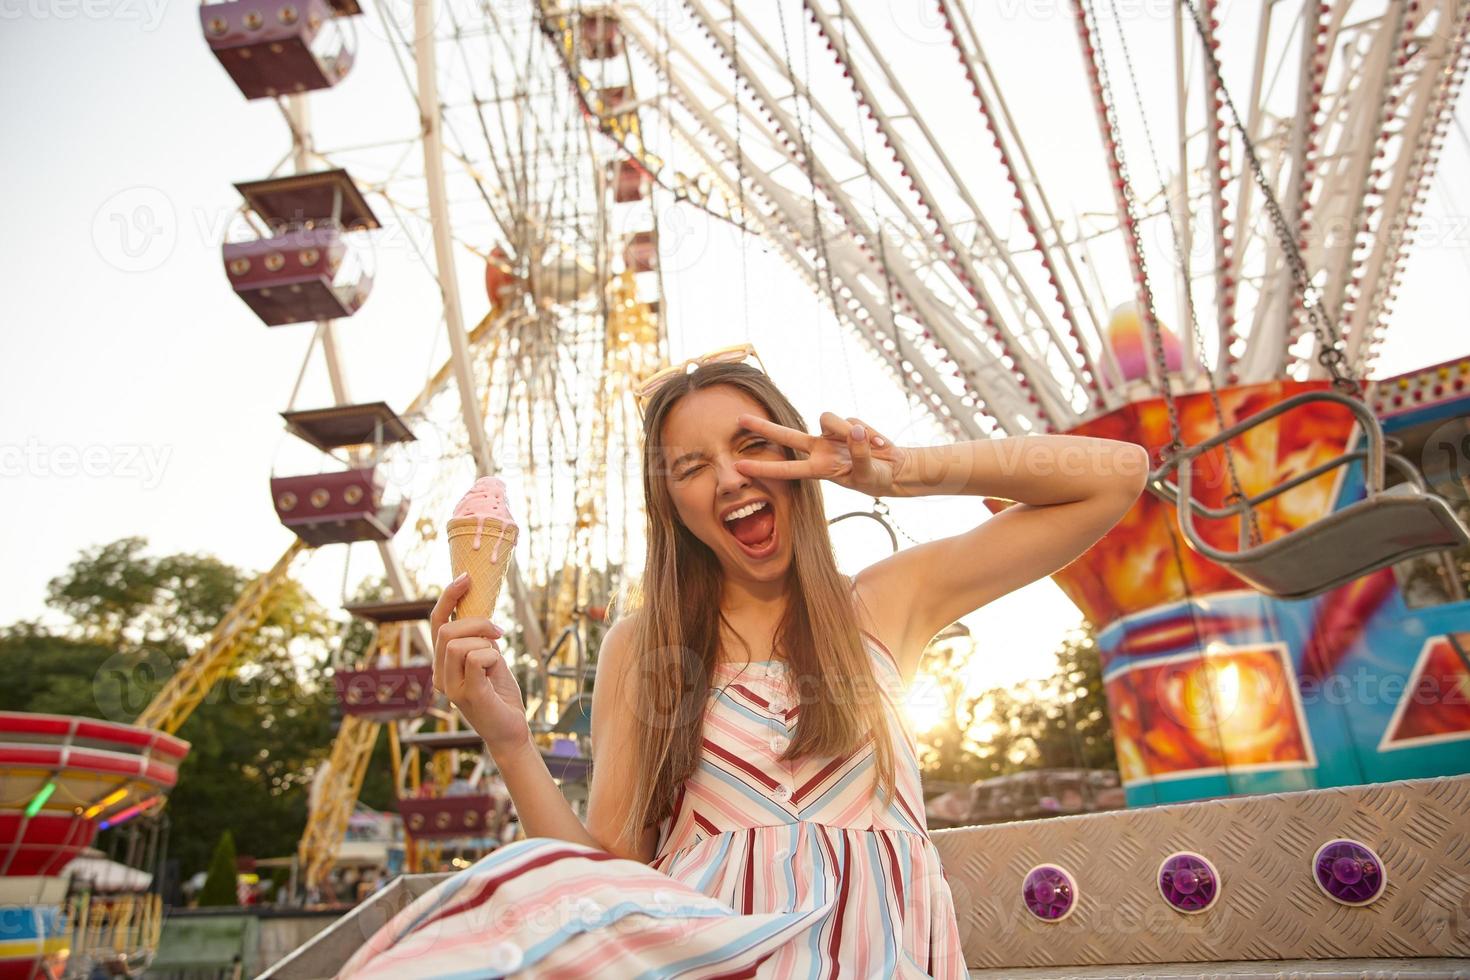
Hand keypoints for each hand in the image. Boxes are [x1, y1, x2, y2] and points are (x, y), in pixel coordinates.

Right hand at [430, 574, 530, 755]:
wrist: (511, 729)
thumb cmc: (500, 694)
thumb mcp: (489, 658)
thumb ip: (478, 638)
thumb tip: (478, 612)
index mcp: (441, 664)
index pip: (436, 623)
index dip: (448, 597)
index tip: (466, 577)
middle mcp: (439, 676)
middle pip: (446, 631)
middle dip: (477, 622)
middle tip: (499, 632)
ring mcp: (450, 687)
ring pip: (458, 643)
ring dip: (485, 642)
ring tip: (497, 660)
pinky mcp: (468, 695)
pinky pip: (476, 658)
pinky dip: (492, 656)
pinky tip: (498, 670)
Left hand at [734, 411, 907, 497]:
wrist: (895, 469)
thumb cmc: (877, 478)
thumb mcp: (867, 473)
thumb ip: (860, 453)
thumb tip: (856, 430)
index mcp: (819, 469)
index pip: (786, 469)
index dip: (763, 468)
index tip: (739, 466)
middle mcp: (820, 450)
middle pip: (786, 435)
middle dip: (763, 427)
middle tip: (739, 419)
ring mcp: (832, 437)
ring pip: (828, 419)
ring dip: (848, 430)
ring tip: (873, 447)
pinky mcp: (848, 426)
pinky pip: (853, 420)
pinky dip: (868, 433)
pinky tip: (879, 446)